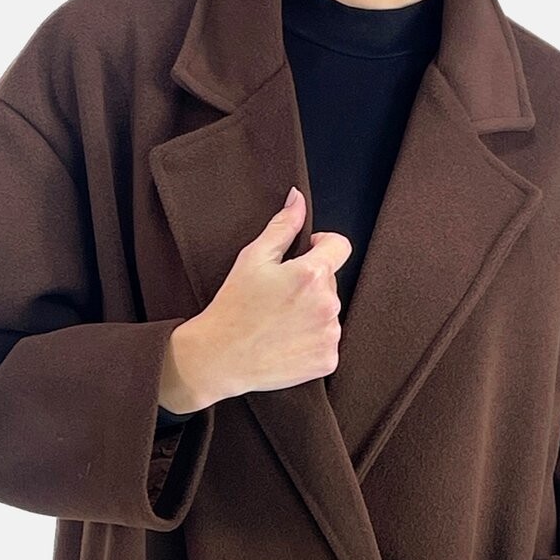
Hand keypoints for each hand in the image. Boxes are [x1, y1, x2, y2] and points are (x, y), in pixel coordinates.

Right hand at [190, 186, 352, 405]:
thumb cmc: (232, 307)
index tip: (307, 254)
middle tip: (279, 298)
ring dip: (312, 313)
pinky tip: (285, 342)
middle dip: (311, 284)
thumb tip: (298, 198)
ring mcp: (329, 335)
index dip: (323, 246)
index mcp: (311, 275)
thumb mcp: (252, 258)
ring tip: (280, 322)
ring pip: (330, 313)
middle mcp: (327, 304)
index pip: (340, 246)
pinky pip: (327, 342)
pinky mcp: (327, 360)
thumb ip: (282, 226)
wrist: (219, 358)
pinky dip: (312, 341)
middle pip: (331, 282)